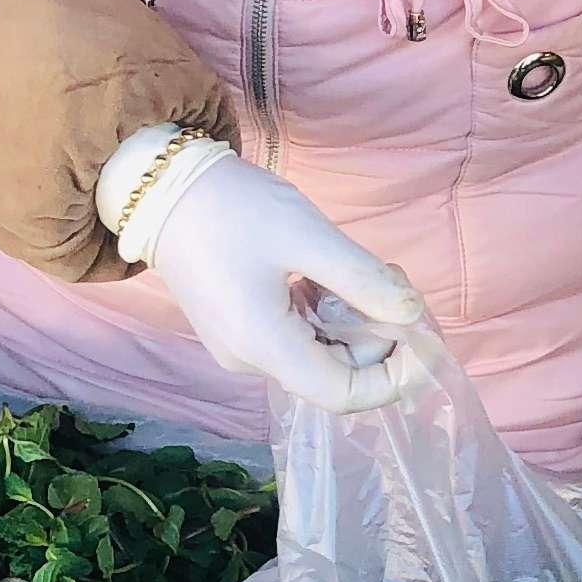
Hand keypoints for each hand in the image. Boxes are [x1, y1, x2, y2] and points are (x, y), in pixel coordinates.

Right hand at [124, 147, 427, 414]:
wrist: (159, 186)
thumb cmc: (233, 208)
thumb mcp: (308, 237)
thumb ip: (364, 281)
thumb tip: (414, 316)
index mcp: (266, 347)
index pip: (345, 395)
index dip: (394, 376)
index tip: (423, 335)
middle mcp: (252, 361)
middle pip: (336, 372)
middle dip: (378, 334)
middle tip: (391, 276)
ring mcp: (243, 346)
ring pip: (320, 351)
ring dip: (353, 318)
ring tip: (360, 266)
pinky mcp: (240, 327)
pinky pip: (298, 335)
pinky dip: (326, 311)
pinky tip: (327, 273)